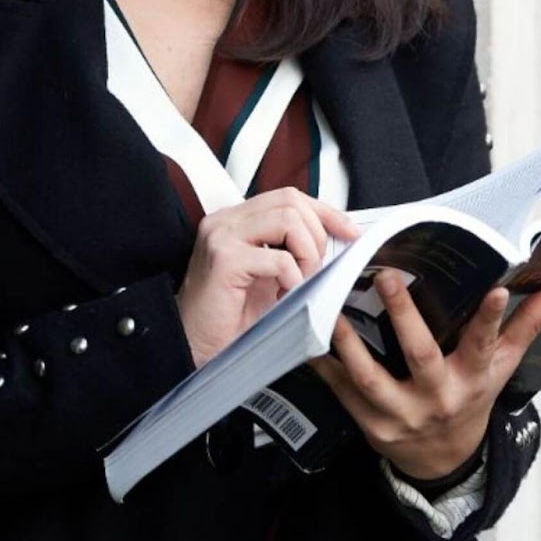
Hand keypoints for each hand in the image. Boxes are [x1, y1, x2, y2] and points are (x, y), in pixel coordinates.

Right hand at [177, 189, 360, 366]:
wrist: (192, 343)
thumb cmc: (227, 316)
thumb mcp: (267, 275)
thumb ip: (290, 250)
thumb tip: (333, 240)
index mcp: (235, 220)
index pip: (288, 197)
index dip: (324, 212)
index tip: (347, 231)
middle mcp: (225, 221)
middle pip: (290, 202)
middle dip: (317, 234)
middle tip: (313, 269)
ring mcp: (222, 237)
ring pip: (288, 220)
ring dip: (307, 255)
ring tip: (298, 283)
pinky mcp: (224, 260)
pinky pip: (279, 259)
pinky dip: (293, 278)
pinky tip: (284, 295)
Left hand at [308, 269, 540, 479]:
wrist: (442, 462)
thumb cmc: (472, 399)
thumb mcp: (501, 368)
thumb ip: (527, 326)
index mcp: (472, 380)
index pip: (485, 345)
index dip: (493, 319)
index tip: (497, 288)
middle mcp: (437, 397)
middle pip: (421, 355)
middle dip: (405, 316)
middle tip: (388, 276)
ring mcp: (401, 414)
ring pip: (370, 377)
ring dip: (348, 343)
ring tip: (331, 306)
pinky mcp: (369, 423)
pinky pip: (341, 392)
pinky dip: (322, 366)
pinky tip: (306, 337)